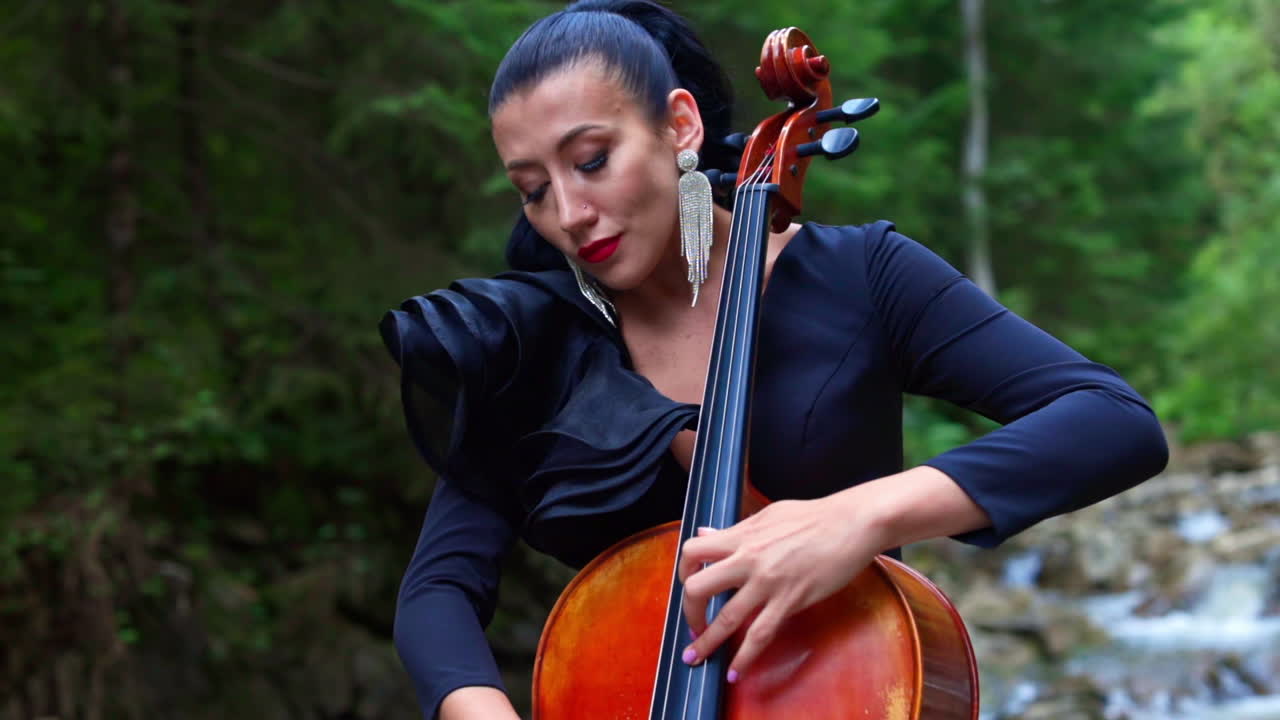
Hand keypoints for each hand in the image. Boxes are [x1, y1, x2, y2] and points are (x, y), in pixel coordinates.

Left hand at [675, 490, 887, 682]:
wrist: (851, 523)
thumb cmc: (813, 516)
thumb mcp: (767, 516)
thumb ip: (734, 530)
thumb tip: (706, 533)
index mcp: (741, 537)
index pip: (693, 551)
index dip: (683, 571)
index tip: (687, 585)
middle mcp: (748, 559)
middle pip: (698, 587)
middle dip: (689, 612)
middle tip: (693, 626)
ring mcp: (768, 582)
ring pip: (726, 618)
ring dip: (707, 642)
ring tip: (696, 658)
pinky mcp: (790, 600)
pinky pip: (760, 635)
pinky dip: (744, 657)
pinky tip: (735, 671)